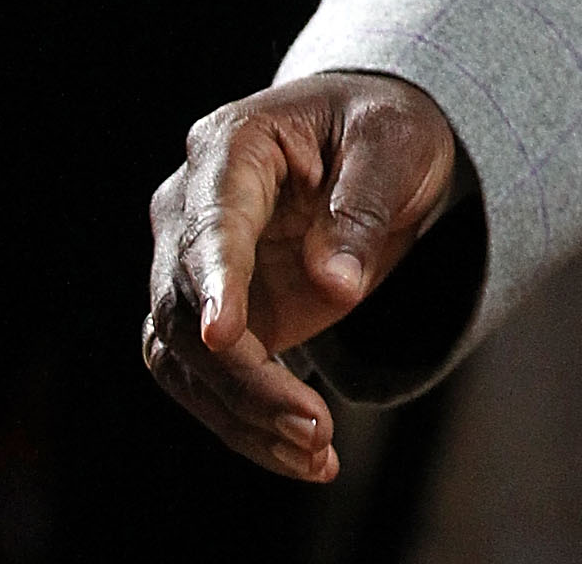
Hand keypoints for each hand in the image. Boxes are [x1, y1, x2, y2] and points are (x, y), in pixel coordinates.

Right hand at [142, 71, 458, 482]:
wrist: (380, 147)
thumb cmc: (385, 126)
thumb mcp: (397, 143)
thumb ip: (364, 207)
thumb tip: (334, 286)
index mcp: (232, 145)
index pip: (211, 222)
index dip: (216, 279)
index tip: (224, 336)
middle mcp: (192, 208)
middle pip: (185, 306)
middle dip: (243, 378)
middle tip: (313, 428)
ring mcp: (195, 268)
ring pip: (185, 359)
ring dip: (243, 414)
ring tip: (316, 453)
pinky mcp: (215, 319)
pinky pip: (209, 380)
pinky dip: (249, 422)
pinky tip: (305, 455)